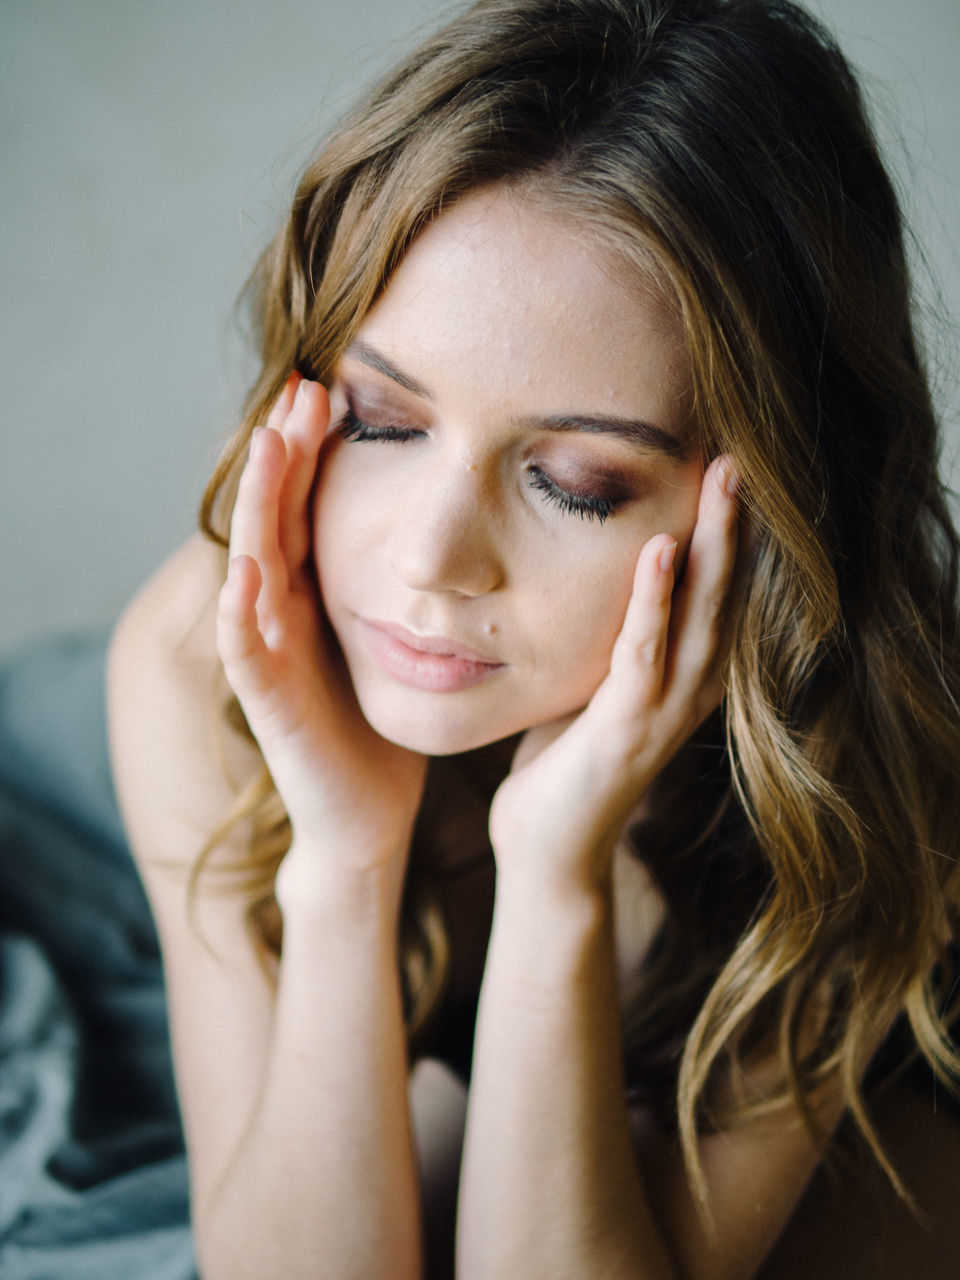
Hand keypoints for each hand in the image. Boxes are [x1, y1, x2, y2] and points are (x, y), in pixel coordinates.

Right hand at [216, 376, 426, 895]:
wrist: (365, 812)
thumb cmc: (378, 723)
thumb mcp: (394, 638)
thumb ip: (402, 586)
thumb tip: (457, 528)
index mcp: (315, 594)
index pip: (306, 505)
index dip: (311, 449)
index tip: (330, 387)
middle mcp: (282, 613)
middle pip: (276, 517)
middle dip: (284, 453)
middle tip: (301, 387)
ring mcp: (269, 654)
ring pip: (252, 565)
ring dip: (256, 507)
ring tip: (265, 443)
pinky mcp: (268, 703)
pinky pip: (244, 650)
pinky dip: (239, 609)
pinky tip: (246, 569)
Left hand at [488, 455, 738, 892]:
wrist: (546, 849)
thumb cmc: (562, 763)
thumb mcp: (588, 686)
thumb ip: (605, 638)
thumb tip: (578, 577)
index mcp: (683, 679)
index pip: (720, 595)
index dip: (729, 536)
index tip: (726, 469)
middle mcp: (688, 693)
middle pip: (726, 595)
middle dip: (733, 524)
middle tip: (739, 457)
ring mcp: (662, 714)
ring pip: (700, 616)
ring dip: (712, 546)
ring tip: (720, 482)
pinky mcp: (626, 730)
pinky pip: (644, 654)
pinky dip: (654, 602)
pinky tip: (660, 551)